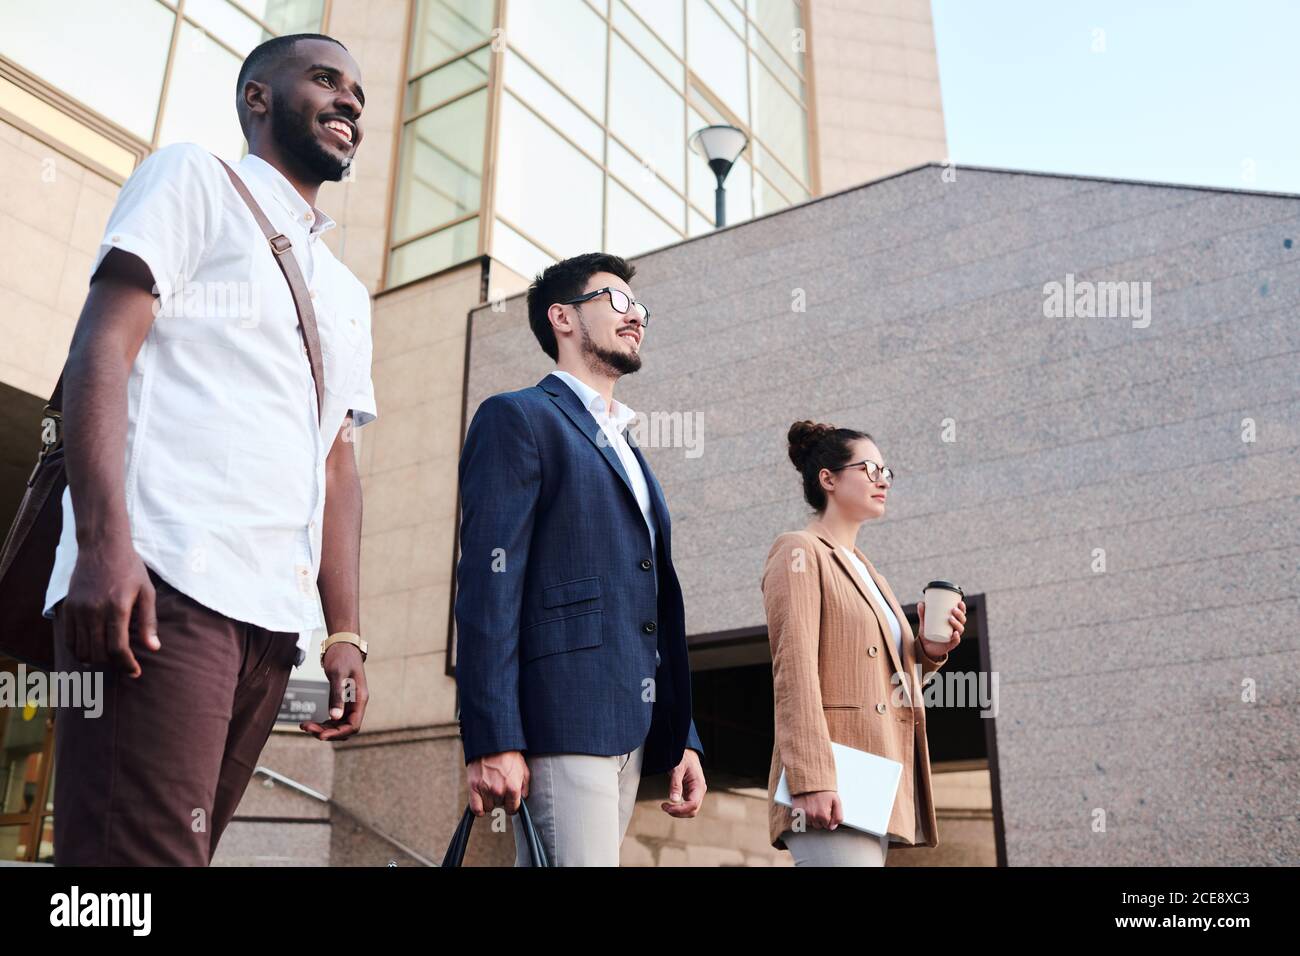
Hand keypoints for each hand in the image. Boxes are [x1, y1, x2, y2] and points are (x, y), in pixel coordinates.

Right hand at [62, 538, 158, 677]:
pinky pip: (69, 638)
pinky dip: (78, 650)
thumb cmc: (130, 568)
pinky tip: (90, 652)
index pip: (118, 649)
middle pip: (99, 653)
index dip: (127, 665)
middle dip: (113, 664)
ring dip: (96, 660)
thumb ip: (148, 622)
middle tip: (124, 665)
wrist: (102, 546)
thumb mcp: (147, 592)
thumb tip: (153, 648)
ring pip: (81, 649)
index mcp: (117, 608)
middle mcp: (94, 611)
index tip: (135, 672)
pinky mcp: (68, 607)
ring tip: (109, 661)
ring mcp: (78, 610)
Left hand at [300, 642, 366, 740]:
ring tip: (305, 725)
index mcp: (360, 699)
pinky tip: (311, 722)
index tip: (321, 735)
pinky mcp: (342, 701)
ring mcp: (350, 703)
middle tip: (307, 727)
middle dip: (327, 731)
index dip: (338, 733)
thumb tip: (335, 717)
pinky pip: (335, 718)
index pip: (353, 725)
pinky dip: (324, 722)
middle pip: (345, 728)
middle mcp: (357, 704)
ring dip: (323, 728)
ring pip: (339, 725)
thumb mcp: (338, 674)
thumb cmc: (341, 656)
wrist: (342, 644)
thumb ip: (337, 696)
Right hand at [467, 751, 529, 815]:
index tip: (510, 802)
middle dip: (500, 798)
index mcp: (513, 788)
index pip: (512, 809)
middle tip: (499, 786)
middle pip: (499, 806)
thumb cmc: (509, 755)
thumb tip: (522, 798)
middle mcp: (499, 790)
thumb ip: (524, 787)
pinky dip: (478, 809)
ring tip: (490, 788)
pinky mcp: (474, 786)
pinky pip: (476, 808)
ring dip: (489, 800)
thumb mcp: (523, 769)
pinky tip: (481, 802)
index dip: (512, 805)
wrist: (492, 742)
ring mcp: (485, 789)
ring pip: (488, 807)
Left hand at [661, 748, 705, 816]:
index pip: (693, 804)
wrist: (687, 752)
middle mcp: (700, 790)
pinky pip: (687, 805)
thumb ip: (676, 784)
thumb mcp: (677, 768)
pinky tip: (670, 804)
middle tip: (664, 807)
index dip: (680, 809)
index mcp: (699, 785)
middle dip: (678, 812)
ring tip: (665, 806)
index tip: (667, 807)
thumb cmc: (683, 757)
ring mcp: (696, 792)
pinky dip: (679, 807)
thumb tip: (673, 800)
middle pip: (692, 810)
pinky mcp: (691, 793)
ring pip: (690, 810)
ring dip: (678, 811)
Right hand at [791, 790, 842, 830]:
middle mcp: (813, 817)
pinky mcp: (796, 811)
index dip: (828, 818)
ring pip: (809, 823)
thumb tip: (833, 826)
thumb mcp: (836, 801)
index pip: (827, 826)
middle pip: (818, 825)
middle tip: (820, 807)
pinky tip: (807, 806)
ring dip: (811, 817)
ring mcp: (804, 814)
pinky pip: (800, 818)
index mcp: (823, 816)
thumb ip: (838, 816)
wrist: (809, 778)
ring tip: (813, 806)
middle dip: (820, 819)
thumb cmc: (823, 788)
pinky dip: (803, 814)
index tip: (826, 810)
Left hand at [918, 598, 965, 658]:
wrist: (925, 647)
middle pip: (962, 621)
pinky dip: (956, 637)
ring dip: (957, 623)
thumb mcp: (925, 622)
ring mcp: (953, 637)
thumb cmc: (928, 632)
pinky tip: (955, 633)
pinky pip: (955, 641)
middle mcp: (955, 629)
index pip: (961, 614)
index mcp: (953, 622)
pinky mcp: (950, 645)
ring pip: (960, 630)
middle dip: (960, 614)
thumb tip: (921, 603)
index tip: (960, 602)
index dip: (963, 608)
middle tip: (953, 609)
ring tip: (950, 619)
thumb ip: (923, 613)